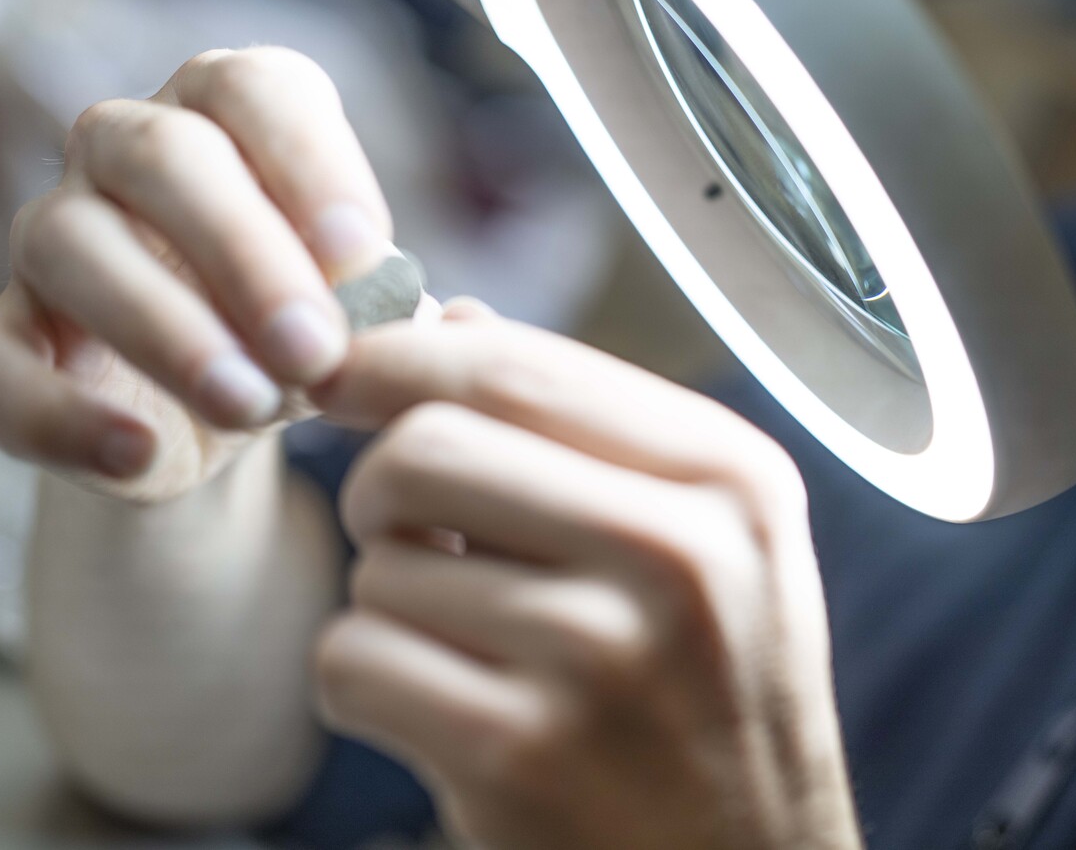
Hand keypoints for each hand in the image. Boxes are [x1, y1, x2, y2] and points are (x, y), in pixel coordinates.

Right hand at [0, 47, 400, 502]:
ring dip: (166, 330)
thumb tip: (413, 319)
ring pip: (69, 245)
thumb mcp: (364, 315)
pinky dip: (56, 418)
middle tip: (314, 348)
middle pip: (163, 156)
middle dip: (246, 255)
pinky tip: (137, 455)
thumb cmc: (307, 323)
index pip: (254, 89)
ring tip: (249, 404)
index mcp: (227, 112)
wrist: (230, 415)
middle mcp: (124, 148)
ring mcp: (48, 236)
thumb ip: (389, 309)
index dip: (311, 164)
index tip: (365, 256)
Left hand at [310, 302, 864, 849]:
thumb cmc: (711, 700)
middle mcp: (683, 556)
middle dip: (380, 486)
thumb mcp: (711, 547)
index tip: (343, 372)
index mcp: (732, 478)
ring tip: (470, 649)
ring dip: (391, 602)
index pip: (517, 366)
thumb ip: (586, 428)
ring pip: (382, 563)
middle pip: (426, 447)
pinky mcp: (518, 757)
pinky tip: (438, 712)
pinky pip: (353, 660)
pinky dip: (364, 683)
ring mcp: (601, 659)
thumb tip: (447, 317)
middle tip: (407, 530)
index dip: (399, 358)